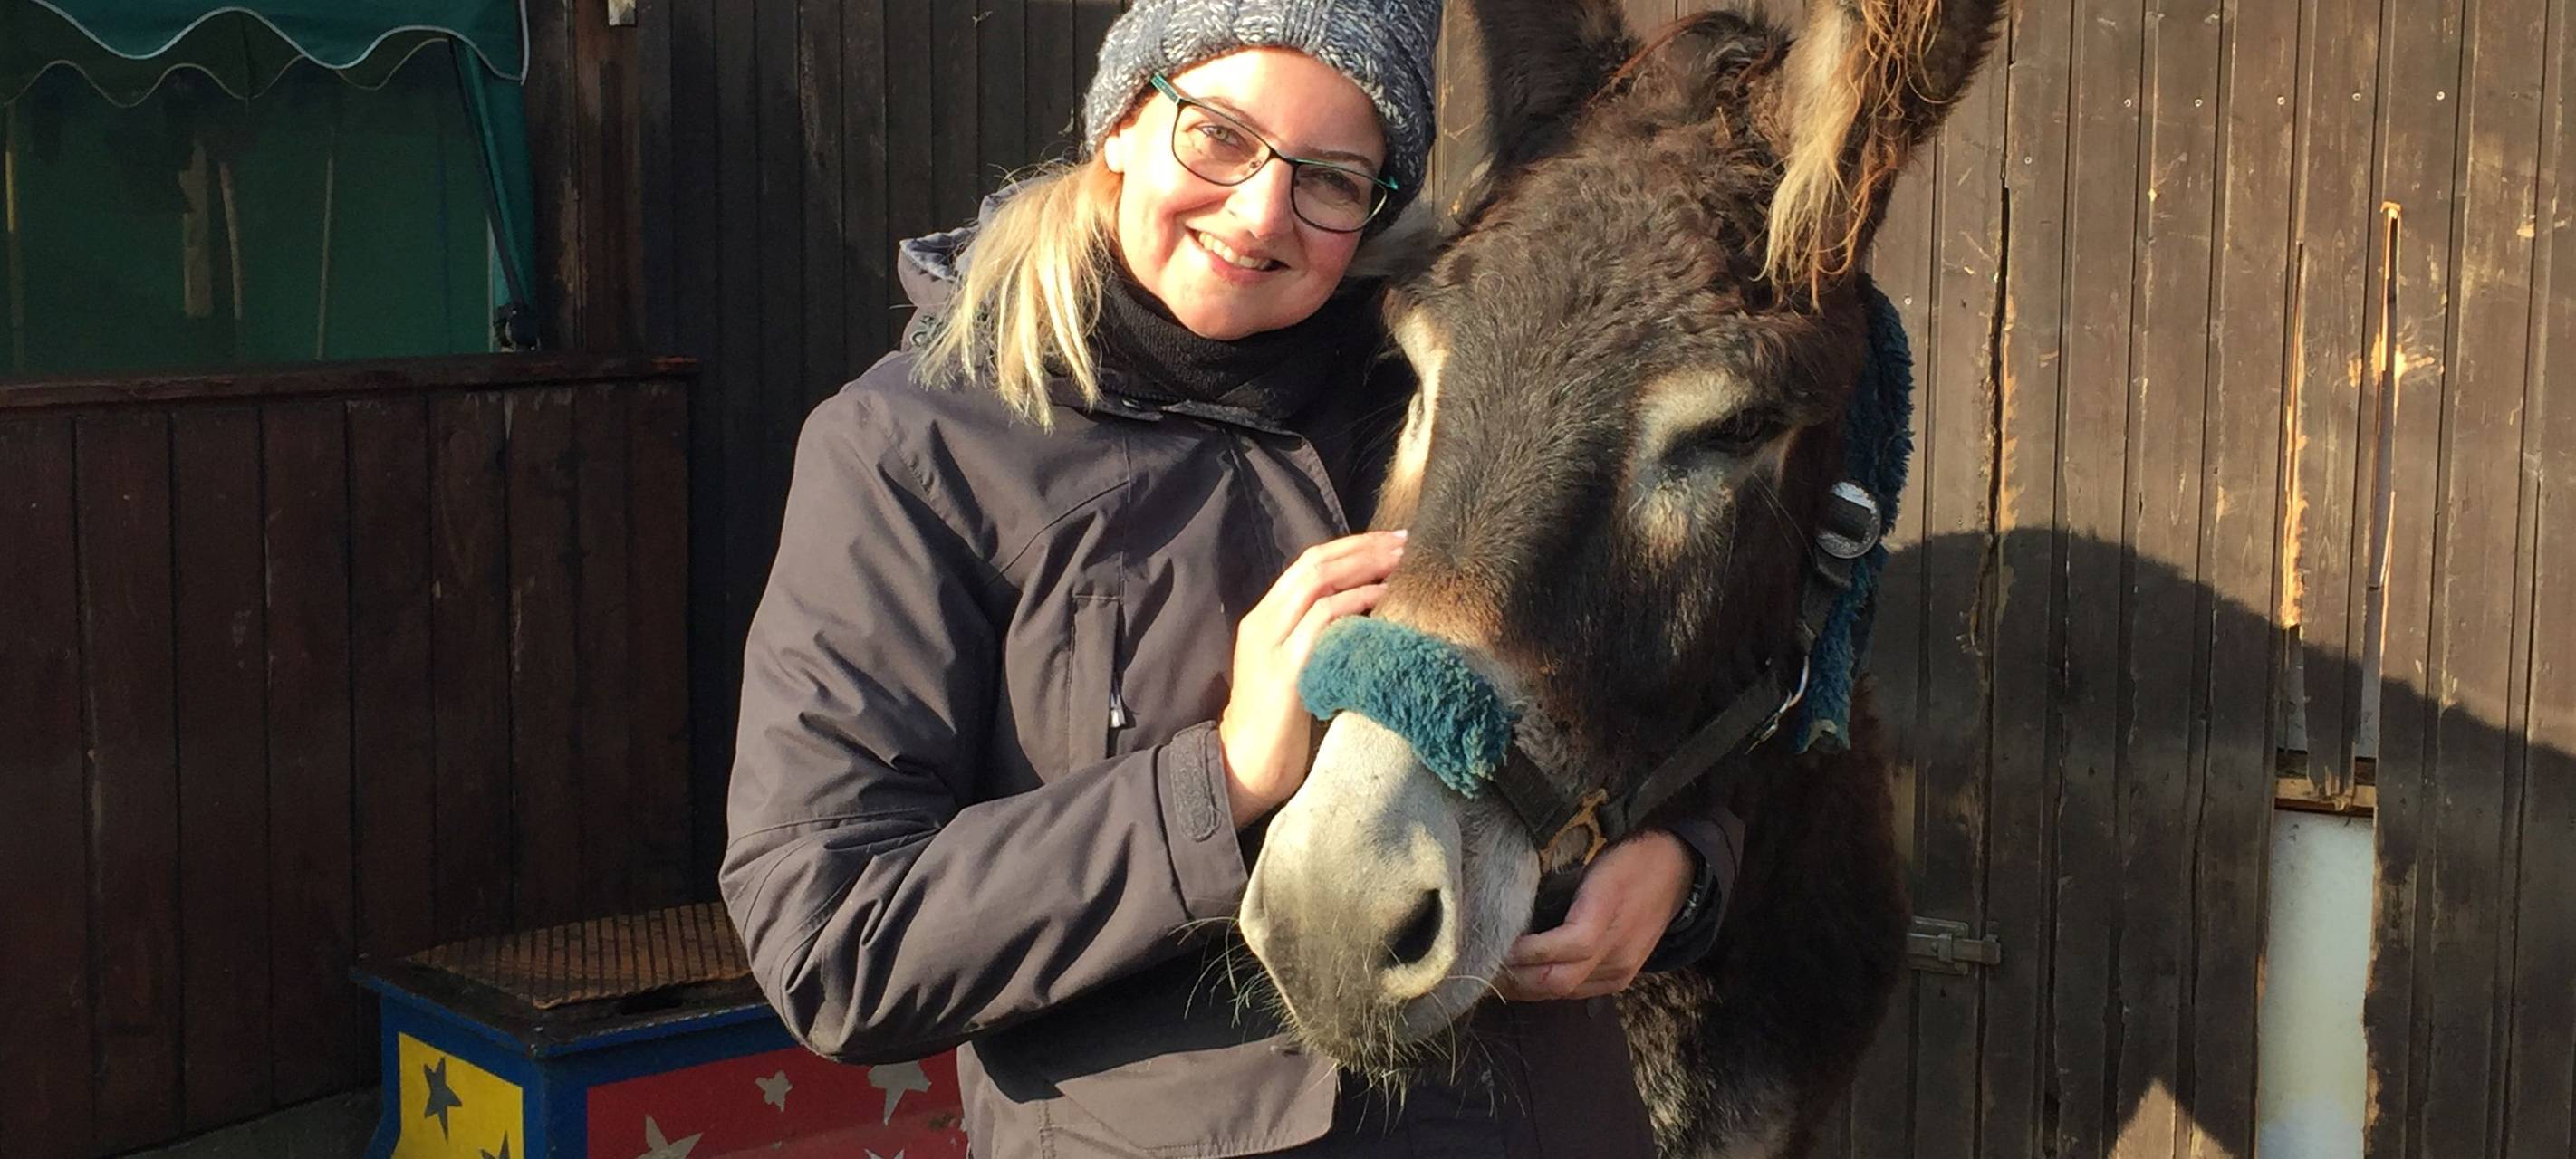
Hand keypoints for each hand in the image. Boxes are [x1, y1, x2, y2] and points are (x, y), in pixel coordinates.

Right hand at [1219, 529, 1405, 826]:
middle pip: (1315, 564)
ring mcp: (1272, 644)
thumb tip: (1364, 618)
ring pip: (1318, 583)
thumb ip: (1313, 640)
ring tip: (1403, 560)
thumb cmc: (1275, 727)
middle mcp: (1263, 623)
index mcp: (1263, 620)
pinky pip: (1324, 622)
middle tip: (1407, 540)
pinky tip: (1385, 597)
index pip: (1308, 564)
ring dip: (1365, 567)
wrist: (1241, 768)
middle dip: (1364, 547)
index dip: (1351, 547)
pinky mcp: (1287, 670)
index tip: (1391, 541)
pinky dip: (1357, 603)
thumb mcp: (1291, 670)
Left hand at [1496, 830, 1694, 1000]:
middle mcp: (1616, 950)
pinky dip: (1545, 989)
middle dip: (1514, 979)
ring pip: (1563, 993)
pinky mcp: (1622, 978)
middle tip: (1479, 968)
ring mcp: (1621, 969)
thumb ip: (1556, 888)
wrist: (1678, 871)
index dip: (1524, 952)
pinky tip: (1523, 979)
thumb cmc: (1627, 857)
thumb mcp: (1591, 859)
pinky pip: (1576, 992)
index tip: (1491, 944)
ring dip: (1525, 988)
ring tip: (1492, 976)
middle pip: (1558, 981)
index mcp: (1607, 912)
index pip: (1564, 947)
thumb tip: (1509, 908)